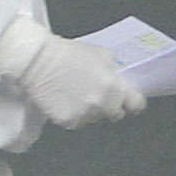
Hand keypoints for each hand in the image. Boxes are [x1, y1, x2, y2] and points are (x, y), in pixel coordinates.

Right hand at [0, 15, 144, 129]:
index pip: (136, 104)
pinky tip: (65, 100)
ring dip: (91, 110)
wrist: (38, 62)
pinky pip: (78, 121)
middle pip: (115, 114)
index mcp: (114, 87)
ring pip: (95, 119)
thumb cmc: (70, 54)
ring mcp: (85, 115)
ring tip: (77, 95)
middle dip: (110, 106)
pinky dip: (74, 114)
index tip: (129, 101)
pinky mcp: (68, 122)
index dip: (133, 102)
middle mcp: (102, 105)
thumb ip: (114, 71)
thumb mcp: (101, 54)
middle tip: (98, 94)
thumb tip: (119, 79)